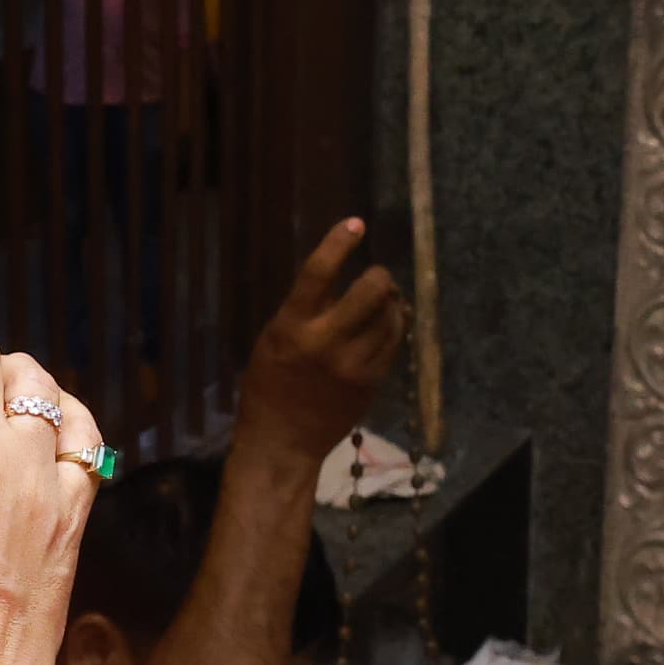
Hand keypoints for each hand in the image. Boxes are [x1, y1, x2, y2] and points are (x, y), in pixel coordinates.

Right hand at [232, 220, 403, 470]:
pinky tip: (389, 324)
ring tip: (386, 299)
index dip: (339, 242)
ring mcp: (353, 365)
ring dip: (391, 301)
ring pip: (388, 317)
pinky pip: (393, 344)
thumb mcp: (274, 341)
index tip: (356, 223)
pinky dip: (394, 328)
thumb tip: (337, 280)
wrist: (282, 442)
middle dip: (380, 276)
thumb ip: (304, 312)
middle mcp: (325, 342)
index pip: (318, 272)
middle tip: (378, 276)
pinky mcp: (371, 383)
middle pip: (369, 292)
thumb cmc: (268, 386)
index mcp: (292, 327)